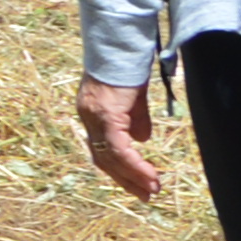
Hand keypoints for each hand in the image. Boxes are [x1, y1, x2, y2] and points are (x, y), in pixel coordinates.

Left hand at [73, 73, 164, 199]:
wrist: (122, 45)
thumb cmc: (129, 65)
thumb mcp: (133, 97)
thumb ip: (135, 118)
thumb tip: (142, 139)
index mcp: (93, 113)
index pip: (101, 149)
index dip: (118, 168)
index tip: (137, 183)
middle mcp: (88, 117)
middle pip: (102, 159)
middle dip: (125, 179)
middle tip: (146, 195)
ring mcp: (94, 117)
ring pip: (111, 158)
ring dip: (133, 177)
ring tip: (152, 189)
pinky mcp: (106, 116)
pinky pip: (119, 149)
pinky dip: (134, 165)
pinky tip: (148, 175)